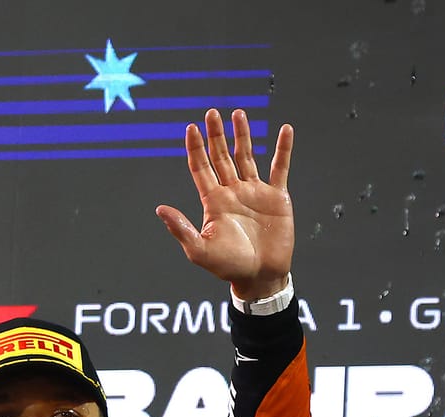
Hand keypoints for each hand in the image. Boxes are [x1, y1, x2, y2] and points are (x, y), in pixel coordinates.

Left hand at [155, 109, 293, 300]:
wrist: (260, 276)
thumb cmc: (228, 267)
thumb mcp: (199, 250)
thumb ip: (180, 228)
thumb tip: (159, 208)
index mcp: (212, 202)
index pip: (201, 168)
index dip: (195, 148)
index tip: (191, 128)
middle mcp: (231, 192)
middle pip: (221, 156)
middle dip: (216, 135)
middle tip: (212, 112)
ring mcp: (254, 192)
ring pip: (247, 156)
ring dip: (243, 135)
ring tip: (238, 113)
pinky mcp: (277, 196)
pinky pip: (281, 167)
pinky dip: (283, 149)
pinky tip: (284, 130)